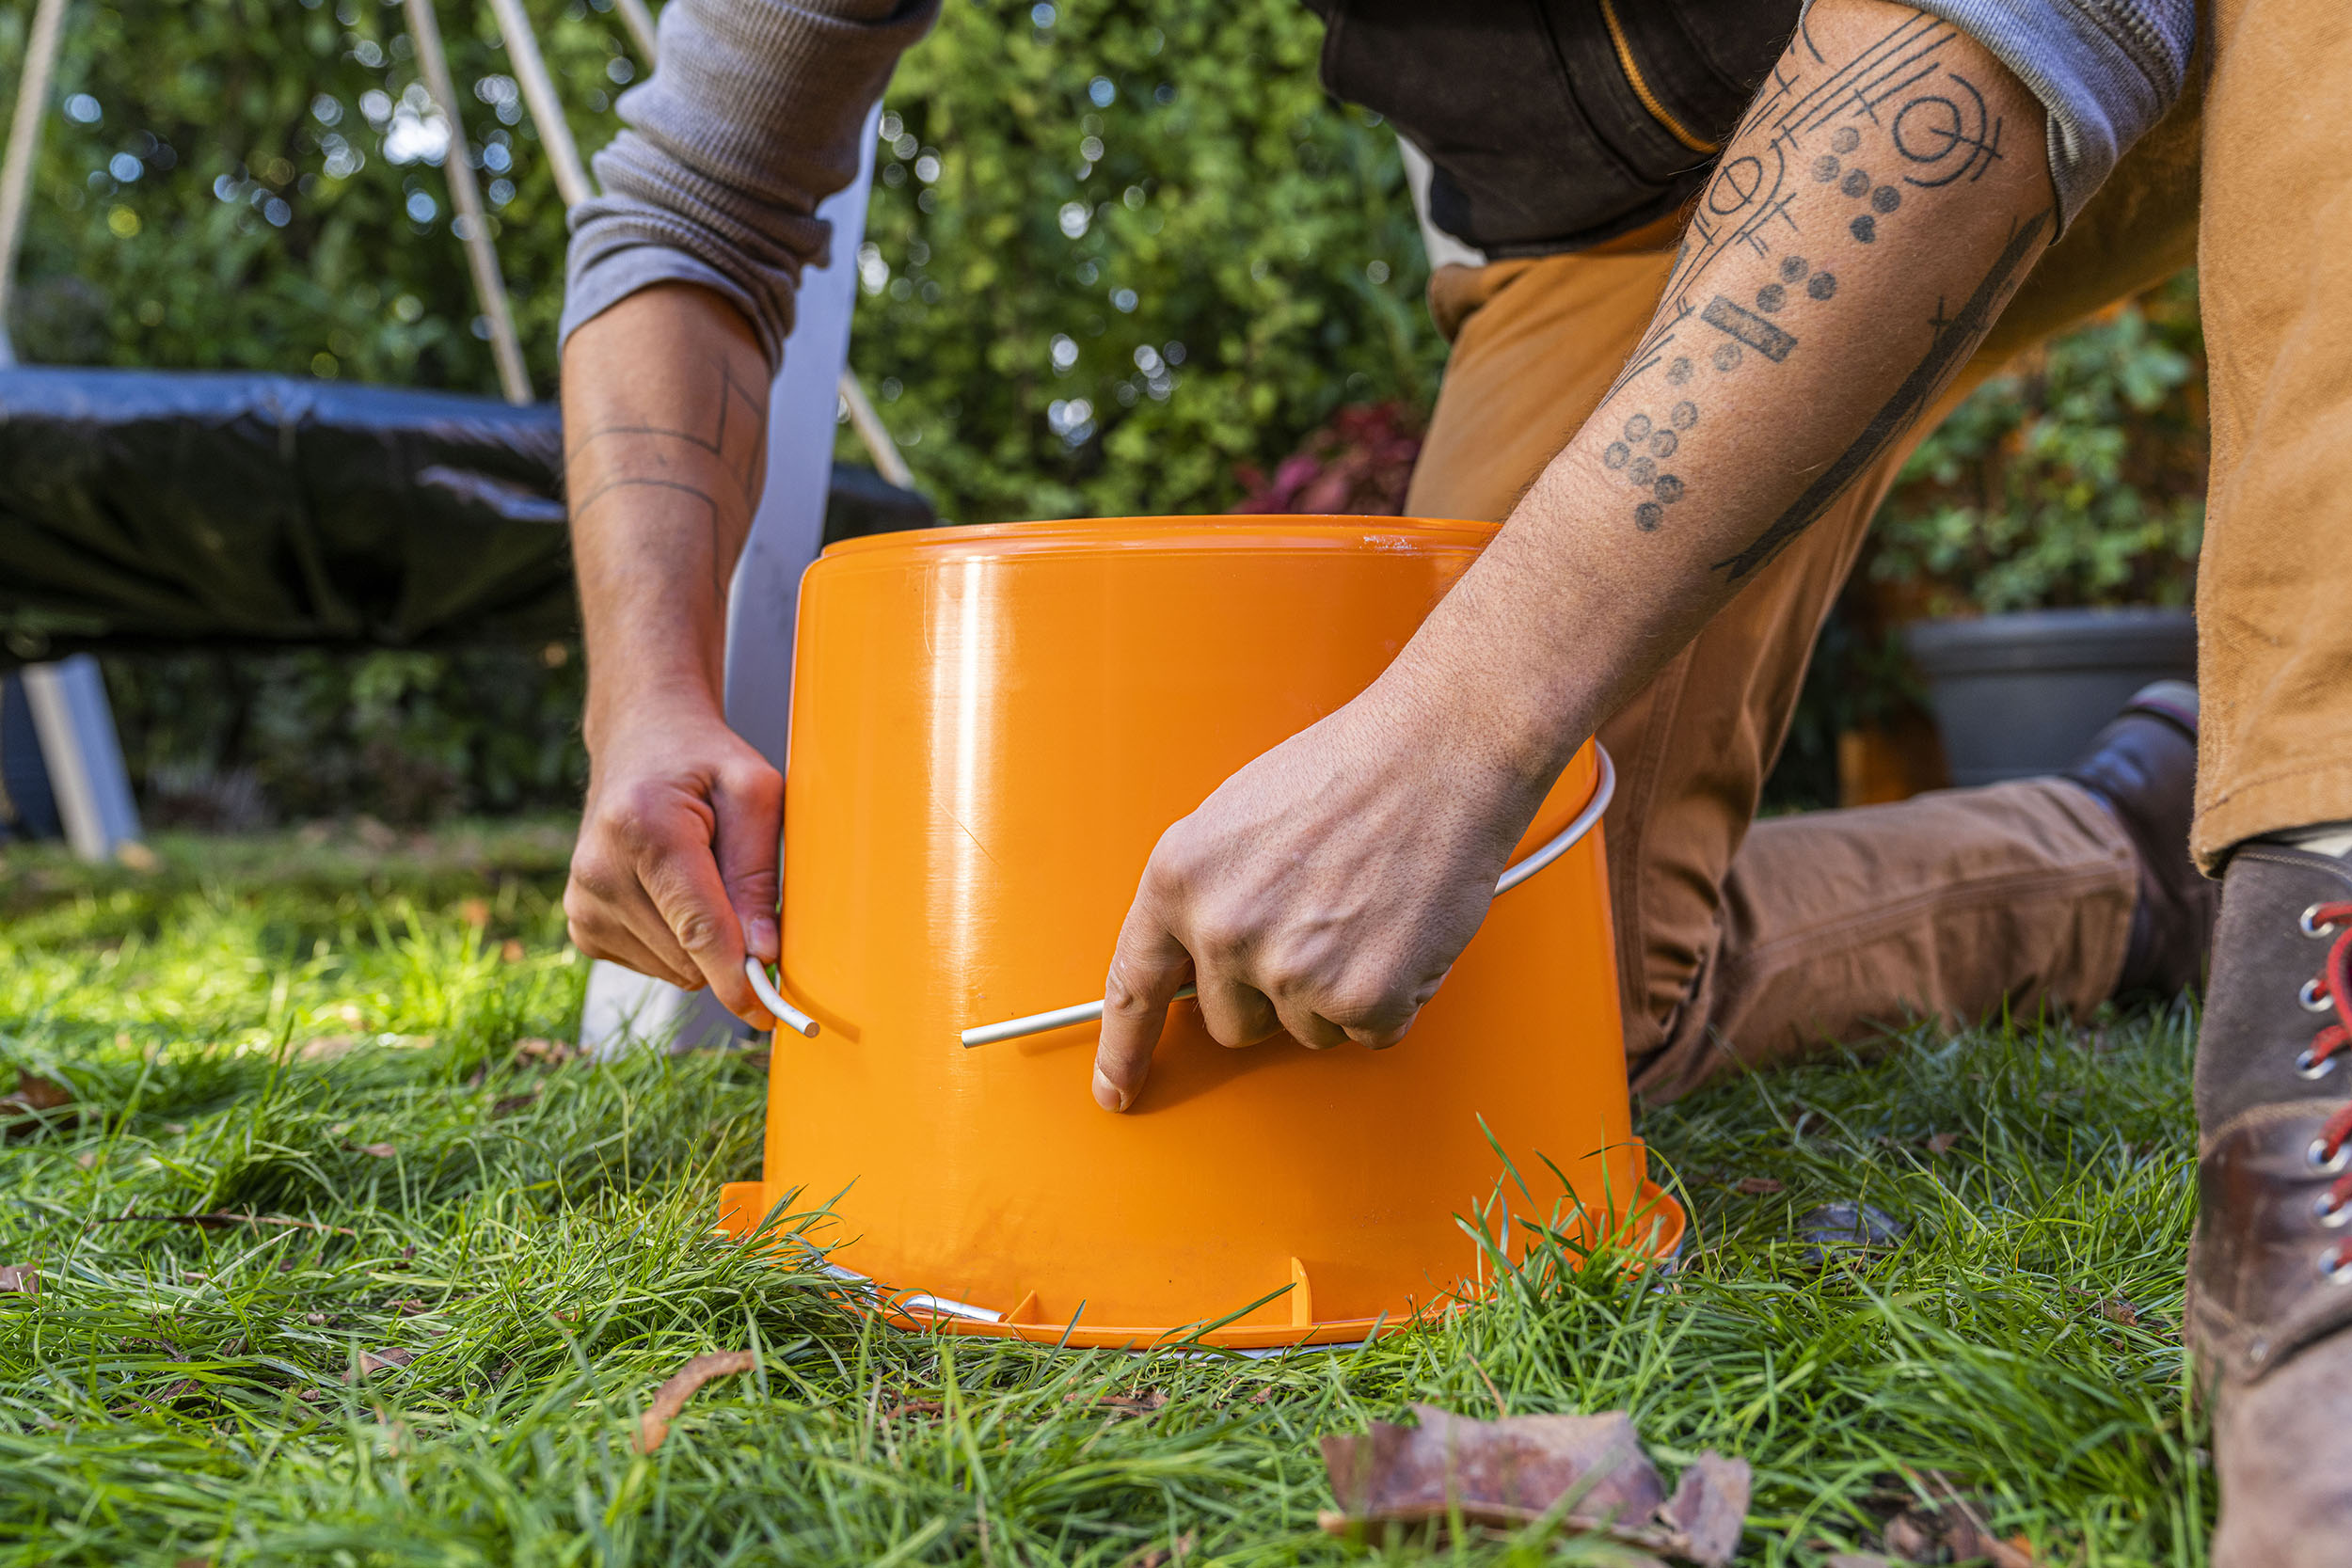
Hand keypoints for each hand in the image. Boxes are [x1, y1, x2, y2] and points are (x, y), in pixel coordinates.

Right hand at [564, 701, 783, 1027]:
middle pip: (691, 955)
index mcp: (645, 828)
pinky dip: (678, 943)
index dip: (738, 977)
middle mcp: (599, 869)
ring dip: (704, 940)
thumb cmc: (705, 762)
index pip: (699, 927)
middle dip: (732, 941)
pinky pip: (654, 967)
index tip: (767, 1012)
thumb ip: (758, 873)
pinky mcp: (580, 925)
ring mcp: (582, 901)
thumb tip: (762, 954)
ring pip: (676, 969)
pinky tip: (672, 892)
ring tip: (698, 874)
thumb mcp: (756, 793)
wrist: (641, 741)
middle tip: (738, 883)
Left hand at [1090, 680, 1552, 1111]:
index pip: (1133, 987)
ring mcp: (1291, 971)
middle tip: (1316, 927)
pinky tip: (1397, 933)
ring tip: (1363, 913)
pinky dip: (1392, 998)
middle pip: (1230, 1023)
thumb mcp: (1233, 819)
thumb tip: (1198, 958)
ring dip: (1335, 993)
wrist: (1439, 752)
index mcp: (1178, 880)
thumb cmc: (1348, 772)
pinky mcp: (1363, 999)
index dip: (1125, 1050)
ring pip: (1304, 1031)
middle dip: (1270, 994)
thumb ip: (1203, 895)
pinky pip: (1369, 1033)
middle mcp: (1223, 931)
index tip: (1118, 1091)